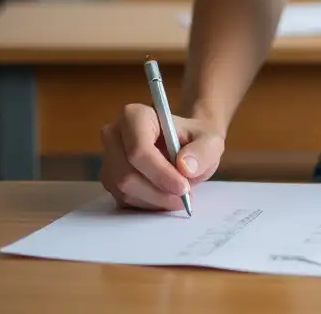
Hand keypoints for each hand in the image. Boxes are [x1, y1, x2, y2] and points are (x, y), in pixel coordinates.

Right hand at [99, 103, 224, 210]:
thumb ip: (203, 151)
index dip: (160, 173)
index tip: (183, 187)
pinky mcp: (111, 180)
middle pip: (126, 174)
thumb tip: (185, 166)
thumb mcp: (211, 140)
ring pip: (124, 190)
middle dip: (157, 191)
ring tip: (180, 197)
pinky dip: (148, 204)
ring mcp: (109, 159)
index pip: (138, 150)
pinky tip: (166, 198)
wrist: (189, 146)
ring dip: (154, 200)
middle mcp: (115, 136)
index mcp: (135, 116)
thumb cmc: (196, 139)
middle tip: (185, 196)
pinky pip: (124, 200)